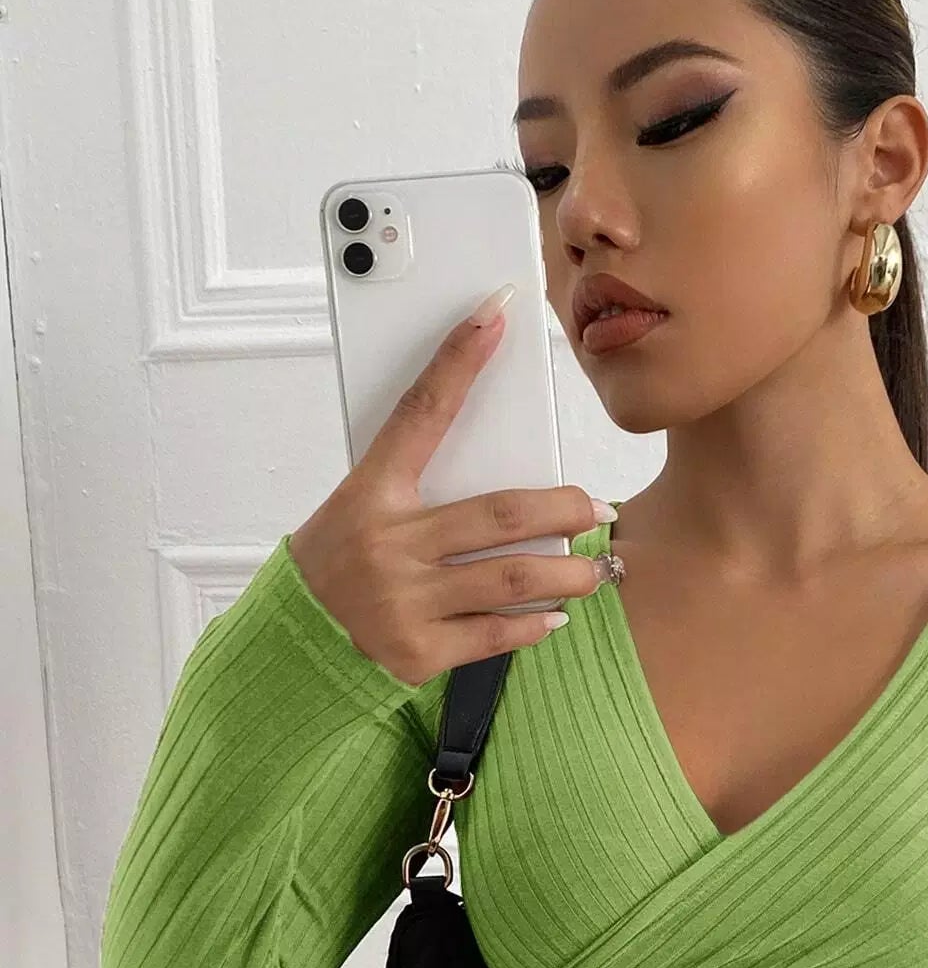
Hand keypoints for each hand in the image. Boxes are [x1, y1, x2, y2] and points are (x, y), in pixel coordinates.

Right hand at [289, 300, 613, 685]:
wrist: (292, 643)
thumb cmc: (338, 564)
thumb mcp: (361, 510)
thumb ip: (419, 489)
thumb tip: (506, 467)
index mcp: (369, 494)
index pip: (419, 411)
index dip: (457, 360)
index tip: (494, 315)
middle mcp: (387, 545)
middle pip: (500, 515)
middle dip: (561, 510)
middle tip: (594, 508)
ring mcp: (403, 602)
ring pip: (511, 580)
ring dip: (567, 575)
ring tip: (594, 570)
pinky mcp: (417, 652)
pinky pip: (495, 634)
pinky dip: (534, 625)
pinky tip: (555, 616)